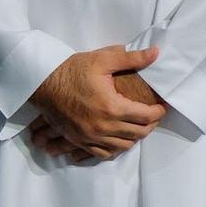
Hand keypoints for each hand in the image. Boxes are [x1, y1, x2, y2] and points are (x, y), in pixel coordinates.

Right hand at [29, 45, 165, 162]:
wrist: (43, 83)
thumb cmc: (72, 70)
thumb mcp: (102, 59)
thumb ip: (132, 58)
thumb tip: (156, 53)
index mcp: (112, 107)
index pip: (145, 116)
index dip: (158, 112)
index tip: (162, 106)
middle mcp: (103, 127)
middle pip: (137, 133)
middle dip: (150, 125)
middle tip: (154, 115)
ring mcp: (91, 137)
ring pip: (123, 146)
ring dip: (135, 137)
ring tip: (139, 126)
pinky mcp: (80, 141)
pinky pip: (104, 153)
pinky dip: (116, 148)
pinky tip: (119, 139)